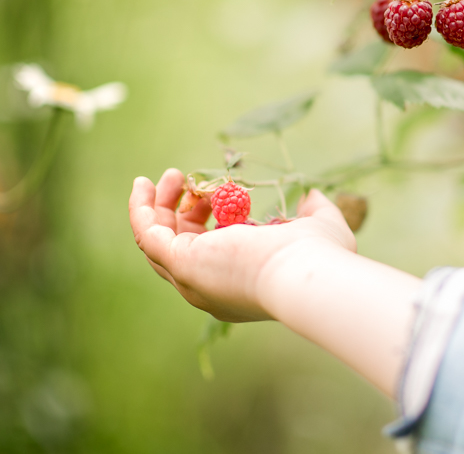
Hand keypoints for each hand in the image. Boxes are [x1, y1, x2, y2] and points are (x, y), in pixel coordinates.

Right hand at [128, 169, 356, 322]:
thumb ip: (315, 212)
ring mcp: (193, 278)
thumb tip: (311, 196)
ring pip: (159, 240)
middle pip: (178, 246)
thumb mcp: (321, 227)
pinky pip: (148, 235)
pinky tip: (144, 184)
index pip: (209, 252)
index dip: (204, 219)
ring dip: (158, 205)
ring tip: (170, 175)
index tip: (214, 191)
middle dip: (176, 209)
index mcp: (238, 283)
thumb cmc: (317, 257)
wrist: (304, 273)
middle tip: (181, 178)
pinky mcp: (182, 263)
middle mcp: (210, 286)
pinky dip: (141, 210)